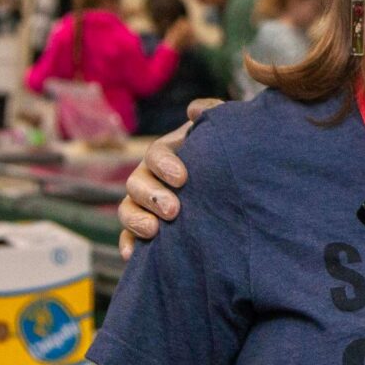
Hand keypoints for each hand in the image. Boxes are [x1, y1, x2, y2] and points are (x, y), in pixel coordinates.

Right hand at [116, 101, 218, 255]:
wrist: (237, 188)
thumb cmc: (229, 157)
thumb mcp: (225, 134)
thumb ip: (214, 114)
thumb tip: (195, 109)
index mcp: (169, 153)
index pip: (156, 154)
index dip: (164, 165)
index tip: (183, 178)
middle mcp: (152, 177)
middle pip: (137, 183)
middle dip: (152, 196)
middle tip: (174, 210)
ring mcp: (146, 204)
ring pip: (127, 208)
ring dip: (136, 219)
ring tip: (154, 230)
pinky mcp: (147, 229)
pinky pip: (129, 237)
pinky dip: (128, 244)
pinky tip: (132, 255)